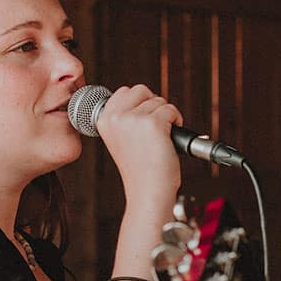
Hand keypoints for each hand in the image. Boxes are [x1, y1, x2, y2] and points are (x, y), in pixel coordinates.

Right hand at [93, 84, 181, 209]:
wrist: (147, 191)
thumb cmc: (140, 167)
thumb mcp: (122, 138)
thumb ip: (125, 116)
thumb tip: (143, 96)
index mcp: (103, 120)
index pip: (124, 91)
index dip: (139, 104)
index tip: (142, 124)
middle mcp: (114, 117)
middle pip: (141, 90)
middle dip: (153, 105)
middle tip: (154, 128)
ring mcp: (132, 118)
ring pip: (158, 100)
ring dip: (166, 116)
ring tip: (160, 138)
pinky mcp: (152, 123)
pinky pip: (171, 109)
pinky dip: (176, 121)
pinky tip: (169, 138)